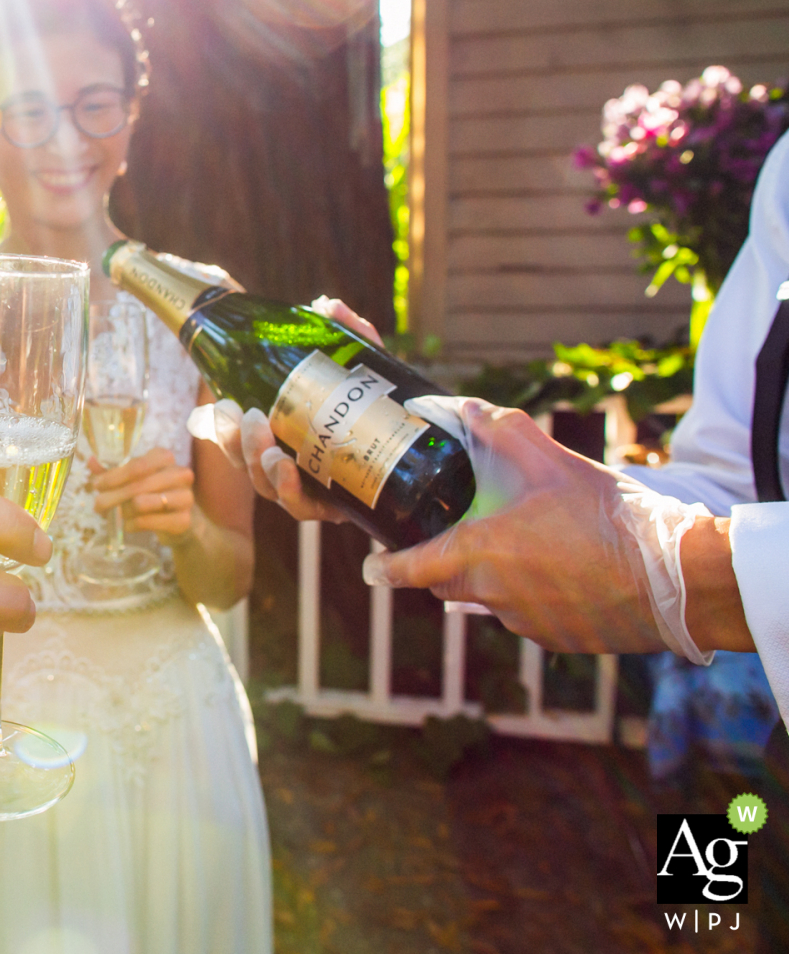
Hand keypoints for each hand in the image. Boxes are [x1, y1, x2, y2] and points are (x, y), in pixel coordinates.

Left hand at [91, 446, 195, 539]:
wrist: (178, 519)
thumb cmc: (151, 493)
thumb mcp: (132, 478)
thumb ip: (112, 470)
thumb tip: (91, 460)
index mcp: (164, 457)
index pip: (136, 465)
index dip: (113, 477)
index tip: (97, 485)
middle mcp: (180, 474)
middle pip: (137, 485)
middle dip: (112, 496)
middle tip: (98, 505)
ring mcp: (185, 497)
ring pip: (141, 504)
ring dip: (122, 511)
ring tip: (118, 514)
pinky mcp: (183, 520)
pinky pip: (147, 522)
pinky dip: (132, 524)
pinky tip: (129, 525)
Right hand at [187, 296, 381, 524]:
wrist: (431, 449)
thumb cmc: (387, 407)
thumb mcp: (367, 367)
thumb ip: (348, 335)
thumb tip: (326, 304)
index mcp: (287, 442)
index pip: (243, 443)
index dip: (224, 431)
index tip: (220, 407)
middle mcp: (294, 472)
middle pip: (251, 468)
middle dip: (242, 447)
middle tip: (252, 419)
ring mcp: (314, 493)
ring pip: (272, 491)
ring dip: (265, 472)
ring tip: (273, 453)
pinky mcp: (339, 509)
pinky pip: (308, 510)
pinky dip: (293, 493)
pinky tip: (291, 473)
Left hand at [361, 397, 705, 657]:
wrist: (675, 577)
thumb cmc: (611, 519)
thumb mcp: (555, 464)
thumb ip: (506, 434)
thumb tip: (473, 409)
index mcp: (481, 555)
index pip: (414, 569)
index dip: (388, 568)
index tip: (372, 569)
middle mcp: (495, 596)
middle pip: (449, 584)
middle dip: (446, 564)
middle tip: (460, 538)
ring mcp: (527, 623)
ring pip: (492, 599)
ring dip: (498, 578)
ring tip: (532, 548)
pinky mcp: (558, 639)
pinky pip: (531, 615)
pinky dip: (536, 595)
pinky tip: (565, 571)